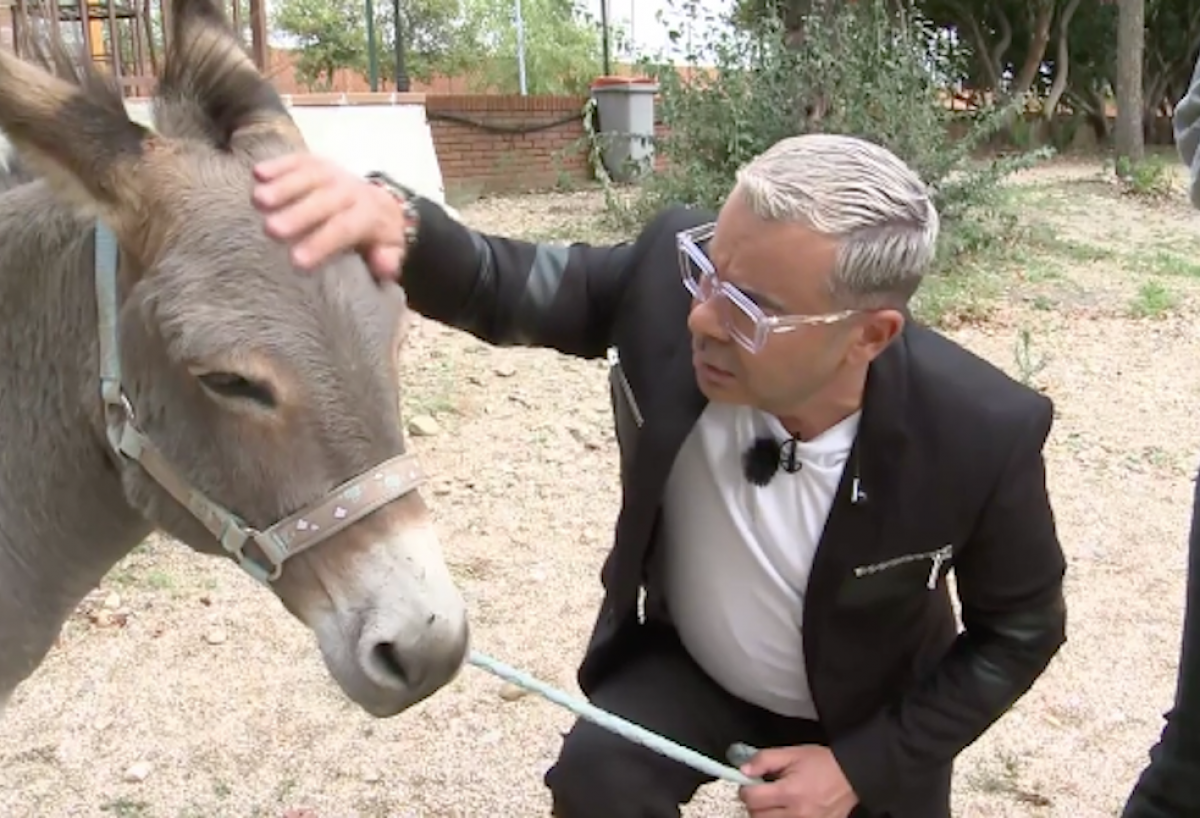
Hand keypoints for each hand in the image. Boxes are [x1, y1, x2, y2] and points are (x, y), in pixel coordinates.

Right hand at [251, 152, 410, 280]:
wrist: (383, 205)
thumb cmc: (376, 237)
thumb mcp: (390, 252)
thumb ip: (387, 259)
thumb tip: (384, 265)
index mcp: (368, 215)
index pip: (345, 228)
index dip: (322, 243)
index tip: (296, 261)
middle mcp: (350, 190)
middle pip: (324, 200)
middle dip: (298, 214)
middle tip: (271, 230)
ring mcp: (332, 173)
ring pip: (309, 176)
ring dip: (282, 186)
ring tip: (258, 200)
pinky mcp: (317, 163)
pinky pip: (299, 160)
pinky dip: (278, 164)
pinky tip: (257, 173)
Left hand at [737, 745, 858, 817]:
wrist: (852, 775)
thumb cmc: (823, 763)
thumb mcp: (792, 753)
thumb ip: (764, 760)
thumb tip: (744, 770)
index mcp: (790, 792)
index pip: (752, 799)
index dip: (745, 790)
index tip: (749, 785)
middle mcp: (797, 814)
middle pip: (758, 817)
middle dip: (755, 804)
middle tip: (762, 793)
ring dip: (766, 815)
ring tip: (774, 803)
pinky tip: (786, 811)